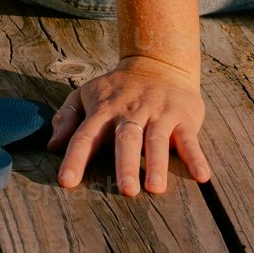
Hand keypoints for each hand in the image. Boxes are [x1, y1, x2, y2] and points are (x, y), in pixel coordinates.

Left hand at [47, 55, 211, 195]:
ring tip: (155, 188)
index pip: (86, 135)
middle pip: (126, 138)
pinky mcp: (183, 117)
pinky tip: (202, 176)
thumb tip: (51, 146)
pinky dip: (196, 158)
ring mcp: (159, 113)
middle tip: (126, 191)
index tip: (67, 182)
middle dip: (126, 164)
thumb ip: (67, 118)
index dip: (76, 158)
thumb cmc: (118, 88)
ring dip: (157, 164)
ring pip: (157, 140)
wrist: (159, 61)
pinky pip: (190, 139)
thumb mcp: (87, 94)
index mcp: (104, 109)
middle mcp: (131, 111)